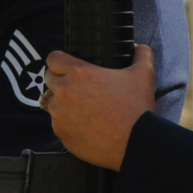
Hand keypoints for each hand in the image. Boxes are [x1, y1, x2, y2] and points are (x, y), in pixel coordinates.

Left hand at [43, 43, 156, 169]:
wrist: (135, 143)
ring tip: (83, 109)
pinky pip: (57, 124)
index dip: (60, 61)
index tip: (67, 66)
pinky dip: (67, 124)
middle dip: (60, 81)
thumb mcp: (144, 73)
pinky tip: (84, 125)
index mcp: (79, 73)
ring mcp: (60, 115)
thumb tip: (140, 48)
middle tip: (77, 88)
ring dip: (62, 104)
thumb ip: (141, 54)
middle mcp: (65, 92)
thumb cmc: (137, 109)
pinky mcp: (61, 134)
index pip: (53, 58)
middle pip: (49, 79)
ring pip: (52, 103)